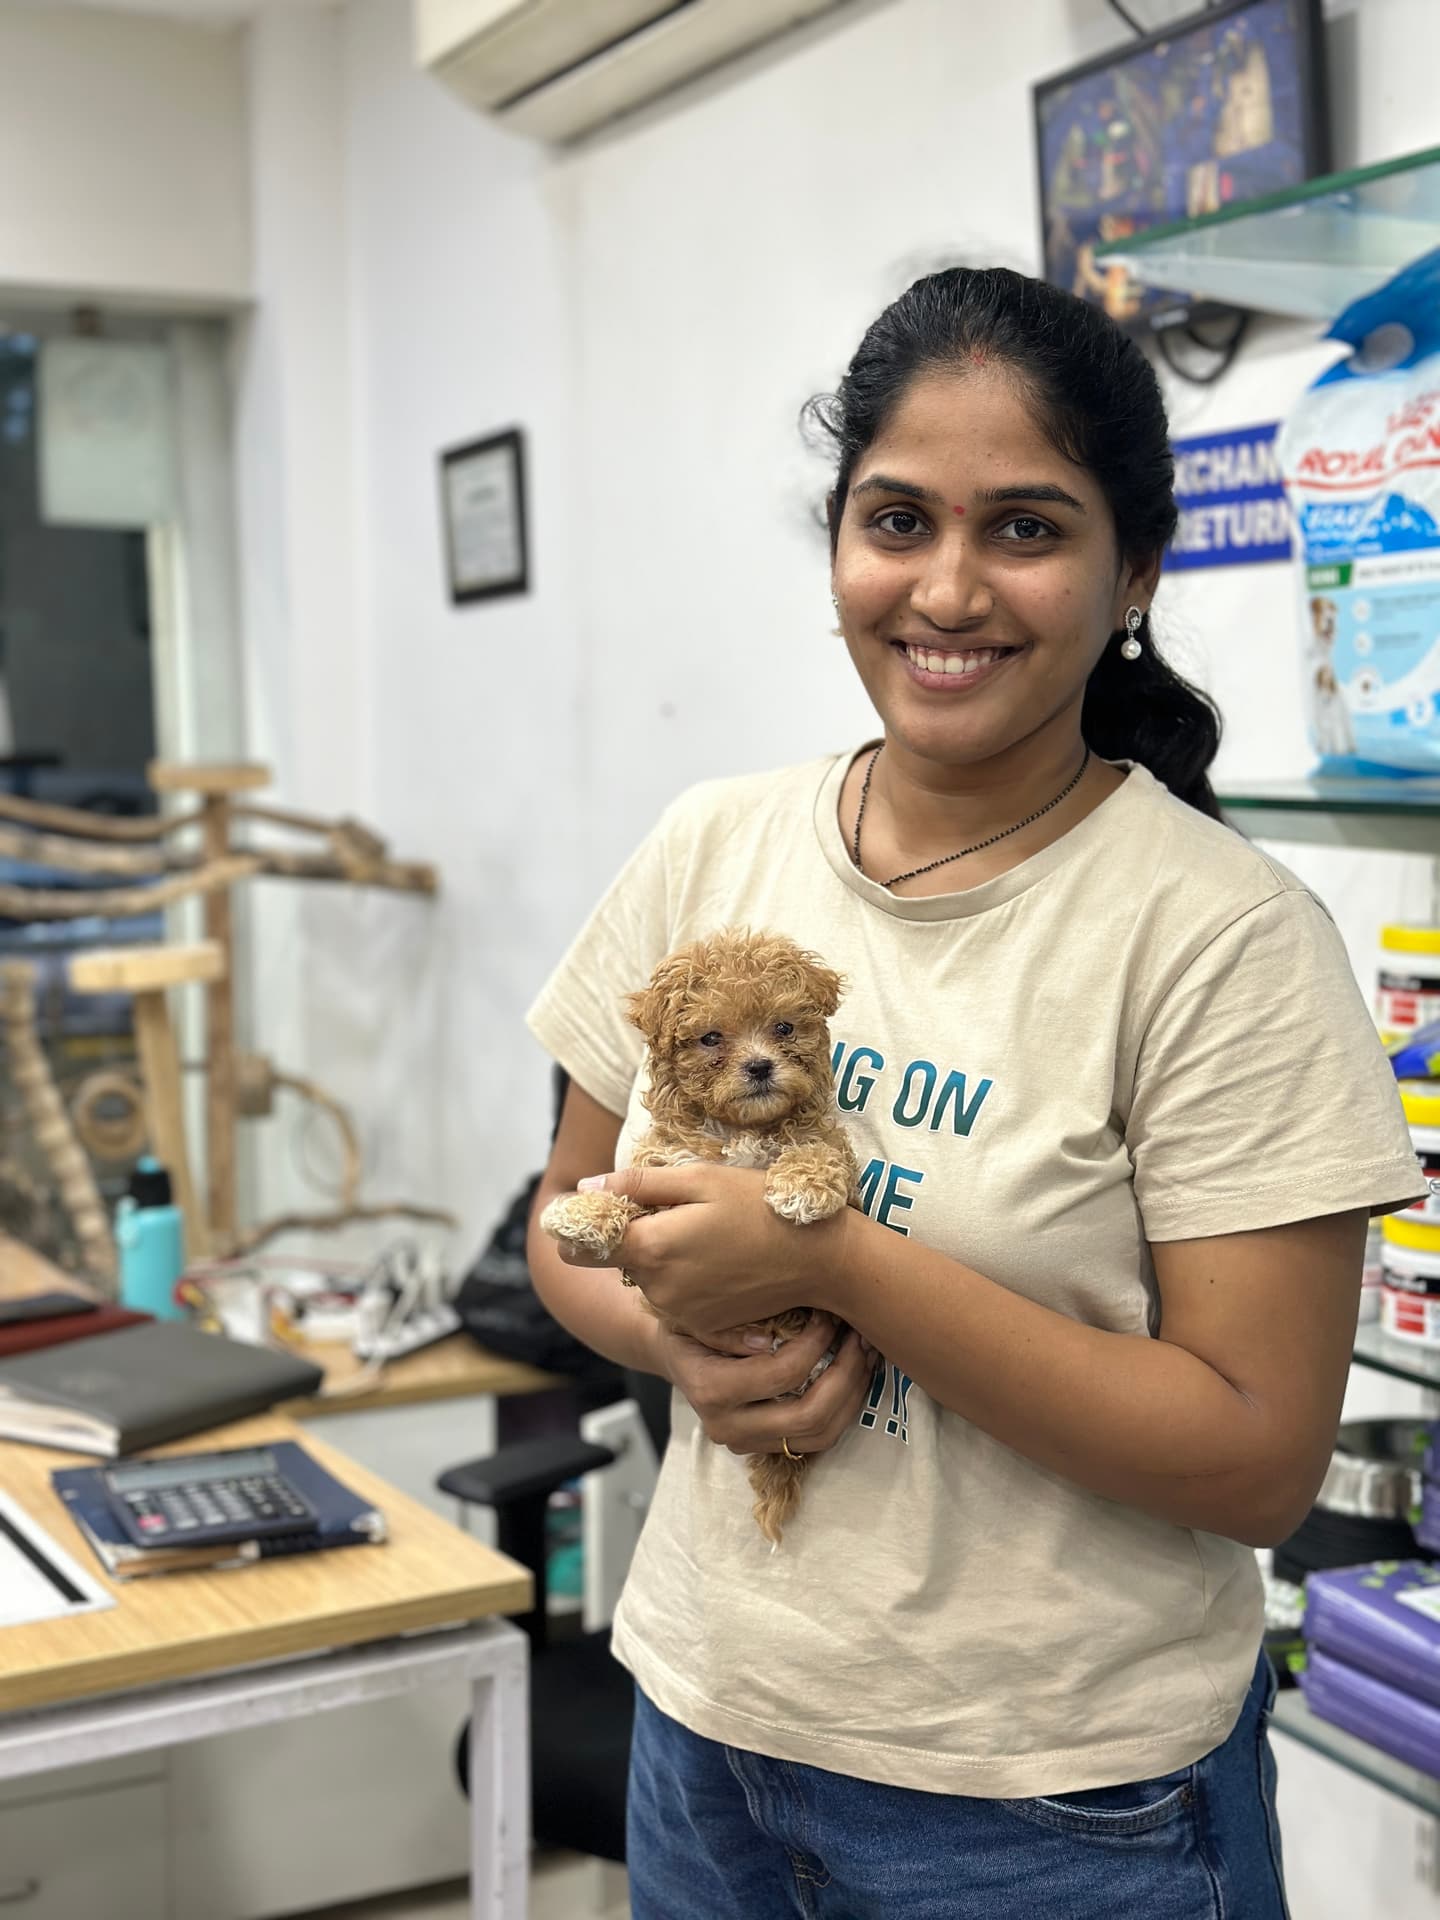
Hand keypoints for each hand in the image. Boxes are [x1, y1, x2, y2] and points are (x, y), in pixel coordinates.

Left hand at [560, 1163, 852, 1333]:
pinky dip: (687, 1279)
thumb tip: (586, 1186)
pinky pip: (675, 1297)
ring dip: (664, 1257)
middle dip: (637, 1235)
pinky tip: (721, 1261)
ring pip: (648, 1277)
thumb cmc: (760, 1206)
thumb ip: (639, 1185)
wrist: (816, 1259)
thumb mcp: (701, 1180)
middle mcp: (656, 1288)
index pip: (582, 1245)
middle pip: (620, 1259)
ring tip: (710, 1235)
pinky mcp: (699, 1326)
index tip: (599, 1208)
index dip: (584, 1224)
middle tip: (683, 1213)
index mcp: (651, 1248)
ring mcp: (678, 1312)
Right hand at [657, 1312, 876, 1457]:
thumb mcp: (697, 1316)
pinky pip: (817, 1439)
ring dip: (853, 1395)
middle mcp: (728, 1427)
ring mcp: (748, 1443)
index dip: (815, 1344)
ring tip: (865, 1356)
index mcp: (710, 1390)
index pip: (780, 1374)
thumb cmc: (688, 1327)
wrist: (676, 1357)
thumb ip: (729, 1328)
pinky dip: (844, 1408)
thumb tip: (770, 1340)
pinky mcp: (766, 1447)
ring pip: (820, 1435)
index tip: (830, 1316)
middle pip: (808, 1415)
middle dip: (846, 1374)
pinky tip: (854, 1375)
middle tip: (859, 1338)